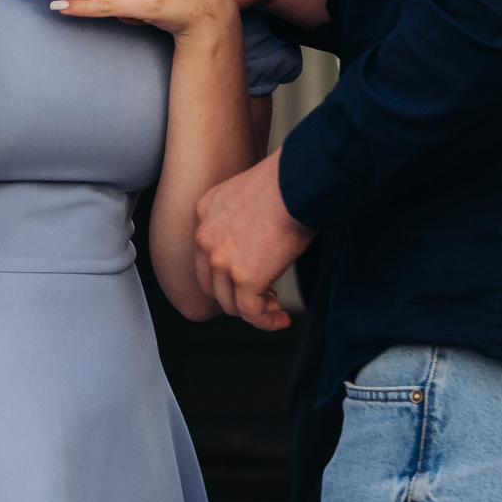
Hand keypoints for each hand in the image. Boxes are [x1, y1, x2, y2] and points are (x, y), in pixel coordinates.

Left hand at [193, 153, 310, 332]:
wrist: (296, 181)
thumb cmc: (286, 179)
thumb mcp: (249, 191)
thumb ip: (243, 214)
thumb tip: (260, 237)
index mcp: (205, 211)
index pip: (207, 254)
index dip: (226, 272)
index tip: (248, 275)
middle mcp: (206, 238)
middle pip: (212, 283)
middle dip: (235, 294)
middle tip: (261, 294)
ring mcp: (222, 261)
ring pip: (230, 303)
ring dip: (253, 309)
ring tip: (274, 306)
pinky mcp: (245, 279)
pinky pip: (251, 313)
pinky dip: (266, 321)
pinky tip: (281, 319)